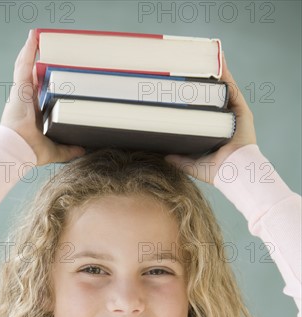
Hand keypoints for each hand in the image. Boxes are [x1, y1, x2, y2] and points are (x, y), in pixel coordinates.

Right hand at [0, 29, 85, 165]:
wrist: (19, 148)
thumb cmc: (31, 151)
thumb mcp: (56, 149)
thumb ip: (69, 149)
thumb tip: (82, 149)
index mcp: (34, 112)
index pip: (41, 92)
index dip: (46, 81)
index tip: (55, 74)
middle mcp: (27, 100)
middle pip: (34, 76)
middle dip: (40, 63)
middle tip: (51, 51)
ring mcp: (22, 92)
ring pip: (27, 67)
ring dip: (32, 52)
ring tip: (39, 37)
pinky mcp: (20, 88)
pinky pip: (23, 64)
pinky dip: (28, 50)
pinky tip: (33, 37)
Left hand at [165, 53, 256, 183]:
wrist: (234, 172)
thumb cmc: (216, 172)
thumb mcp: (191, 164)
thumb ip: (178, 159)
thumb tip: (163, 154)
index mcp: (213, 131)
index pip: (202, 109)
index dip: (193, 97)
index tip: (180, 86)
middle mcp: (224, 120)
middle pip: (212, 95)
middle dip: (203, 80)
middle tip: (189, 65)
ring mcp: (233, 114)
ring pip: (222, 88)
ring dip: (214, 72)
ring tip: (204, 55)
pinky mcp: (242, 111)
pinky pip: (232, 88)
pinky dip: (226, 74)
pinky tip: (218, 61)